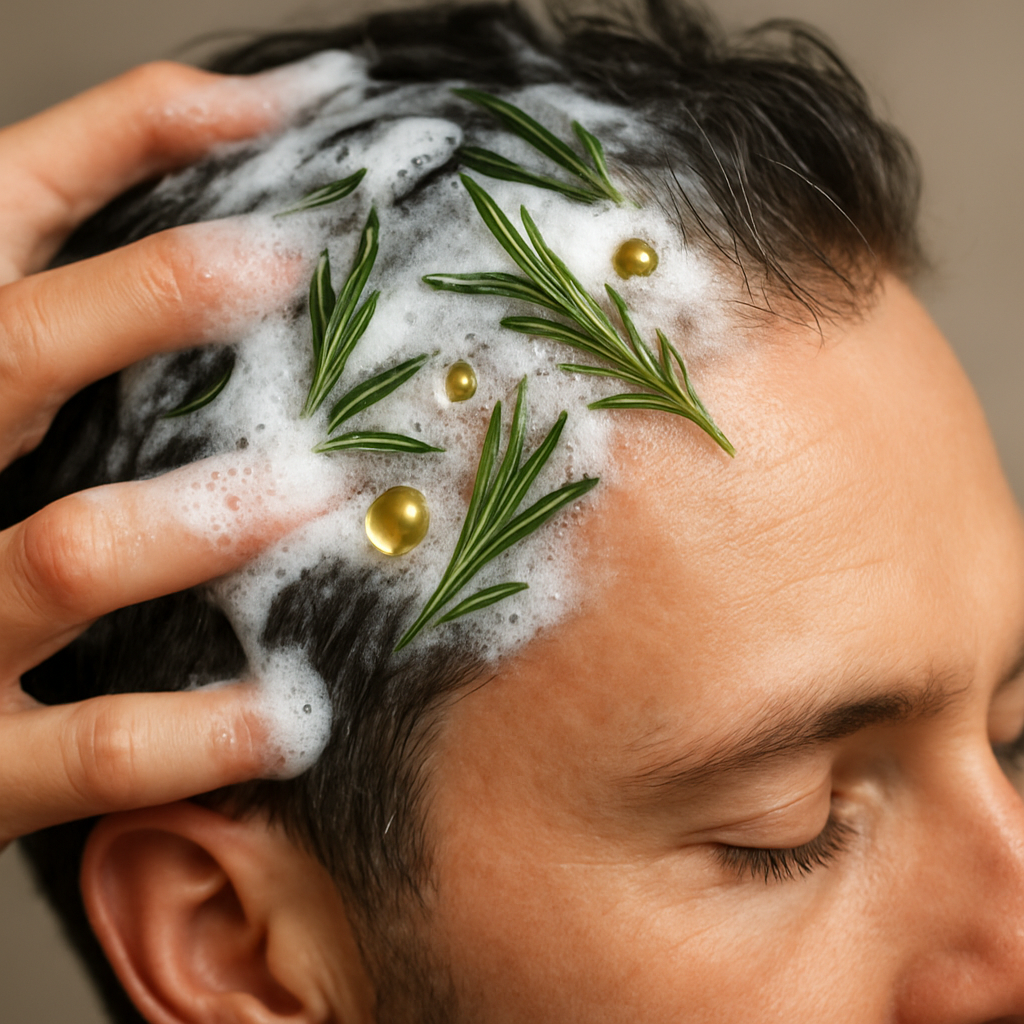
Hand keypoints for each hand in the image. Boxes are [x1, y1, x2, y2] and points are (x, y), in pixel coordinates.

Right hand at [0, 62, 314, 850]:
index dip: (123, 136)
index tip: (267, 106)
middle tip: (286, 264)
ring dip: (196, 522)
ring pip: (60, 555)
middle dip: (144, 298)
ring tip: (320, 493)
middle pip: (5, 352)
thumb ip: (76, 349)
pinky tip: (283, 715)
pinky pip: (83, 752)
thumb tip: (239, 233)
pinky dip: (187, 737)